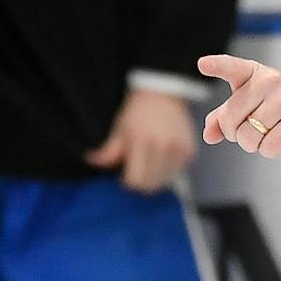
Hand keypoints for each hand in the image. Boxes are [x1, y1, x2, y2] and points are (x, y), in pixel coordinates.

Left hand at [85, 88, 199, 194]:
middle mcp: (163, 147)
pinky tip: (161, 160)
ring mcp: (179, 150)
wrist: (163, 94)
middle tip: (136, 170)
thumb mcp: (119, 129)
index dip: (127, 182)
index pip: (135, 181)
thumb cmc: (137, 112)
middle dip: (140, 182)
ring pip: (164, 183)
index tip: (124, 174)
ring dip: (155, 179)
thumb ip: (107, 151)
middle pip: (150, 186)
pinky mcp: (190, 151)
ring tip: (149, 163)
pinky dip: (167, 172)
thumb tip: (91, 161)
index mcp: (142, 141)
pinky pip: (176, 174)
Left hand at [198, 54, 280, 158]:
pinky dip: (268, 150)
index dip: (217, 66)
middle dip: (235, 133)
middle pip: (231, 120)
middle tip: (249, 129)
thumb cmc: (276, 105)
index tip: (203, 64)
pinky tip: (278, 138)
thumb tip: (209, 135)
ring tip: (265, 133)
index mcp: (253, 73)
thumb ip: (223, 117)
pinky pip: (269, 147)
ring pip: (249, 137)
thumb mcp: (247, 103)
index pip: (232, 67)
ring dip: (253, 144)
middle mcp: (270, 81)